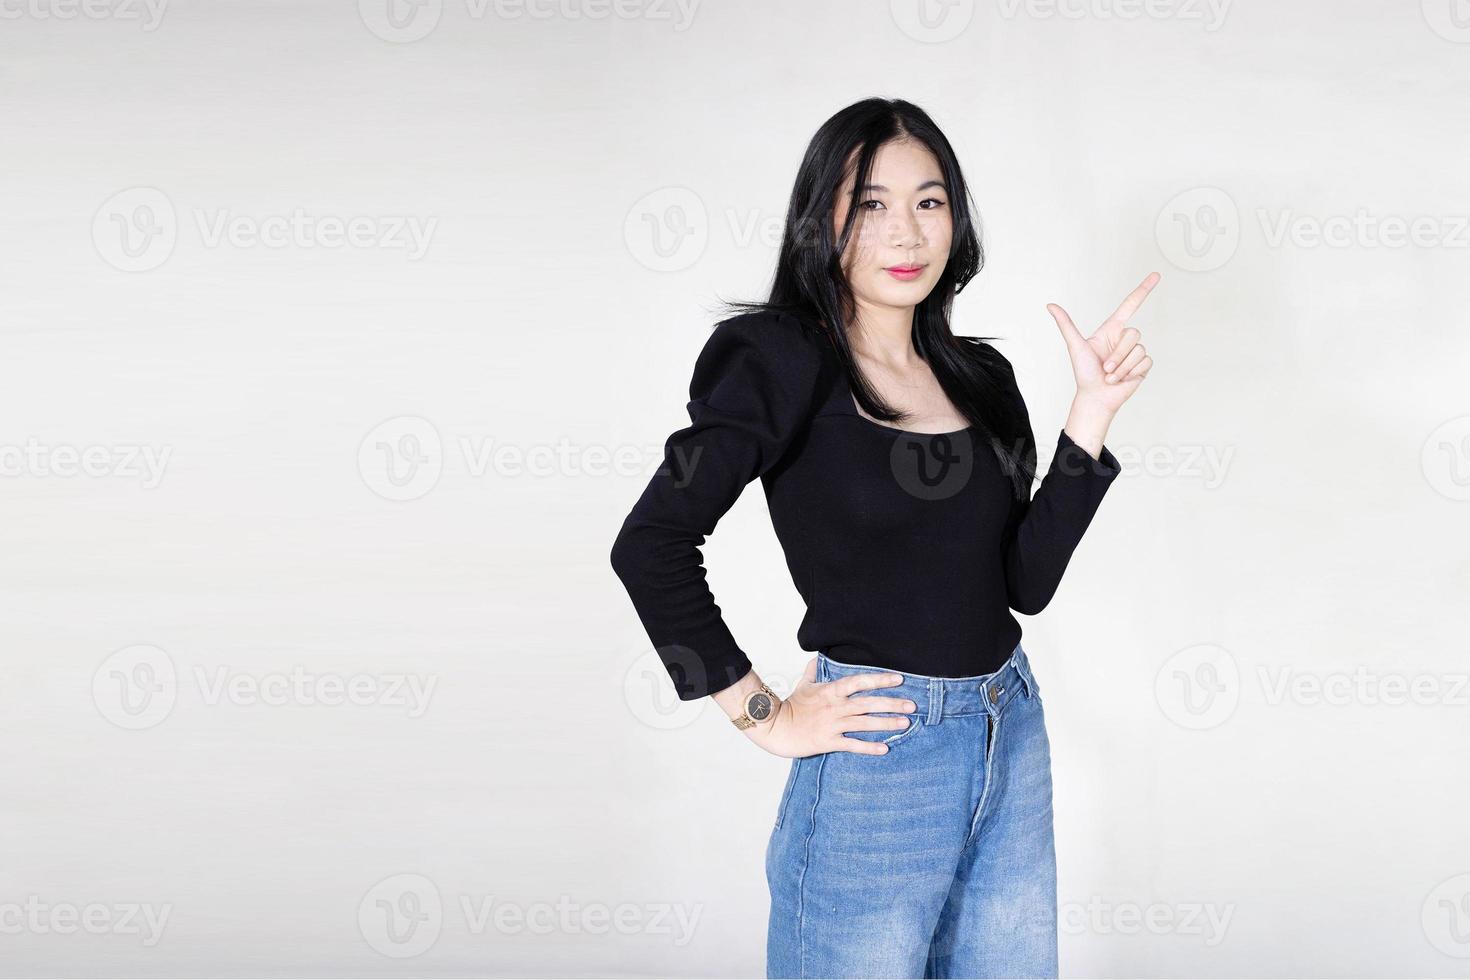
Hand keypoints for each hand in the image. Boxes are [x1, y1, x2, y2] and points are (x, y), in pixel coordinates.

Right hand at [747, 658, 915, 758]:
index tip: (898, 679)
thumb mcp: (804, 684)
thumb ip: (814, 671)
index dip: (879, 680)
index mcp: (831, 690)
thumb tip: (818, 658)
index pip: (859, 681)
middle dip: (891, 703)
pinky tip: (885, 748)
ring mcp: (833, 724)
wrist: (776, 727)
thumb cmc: (791, 705)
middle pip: (868, 703)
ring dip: (886, 723)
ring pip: (864, 723)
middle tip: (912, 705)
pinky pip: (852, 745)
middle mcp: (835, 707)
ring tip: (905, 723)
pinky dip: (869, 747)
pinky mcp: (829, 741)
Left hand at [1046, 271, 1158, 415]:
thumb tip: (1050, 305)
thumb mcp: (1075, 346)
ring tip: (1110, 375)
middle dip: (1118, 354)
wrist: (1095, 397)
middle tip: (1105, 367)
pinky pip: (1145, 361)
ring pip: (1139, 349)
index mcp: (1110, 330)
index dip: (1143, 290)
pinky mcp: (1143, 365)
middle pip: (1134, 334)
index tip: (1156, 275)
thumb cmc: (1084, 373)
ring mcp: (1134, 352)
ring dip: (1122, 366)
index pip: (1130, 305)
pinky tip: (1122, 379)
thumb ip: (1066, 324)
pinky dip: (1131, 372)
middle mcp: (1124, 339)